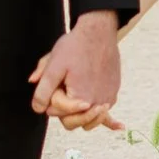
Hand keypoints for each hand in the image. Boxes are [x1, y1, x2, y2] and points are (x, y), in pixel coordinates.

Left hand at [29, 10, 124, 131]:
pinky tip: (120, 127)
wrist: (98, 31)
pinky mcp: (113, 93)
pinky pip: (106, 111)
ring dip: (82, 115)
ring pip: (90, 119)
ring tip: (78, 106)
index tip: (57, 82)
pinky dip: (110, 119)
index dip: (52, 100)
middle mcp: (97, 104)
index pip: (59, 113)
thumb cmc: (75, 47)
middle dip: (65, 110)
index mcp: (81, 99)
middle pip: (75, 122)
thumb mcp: (53, 66)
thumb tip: (38, 108)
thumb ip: (43, 90)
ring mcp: (107, 99)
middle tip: (63, 89)